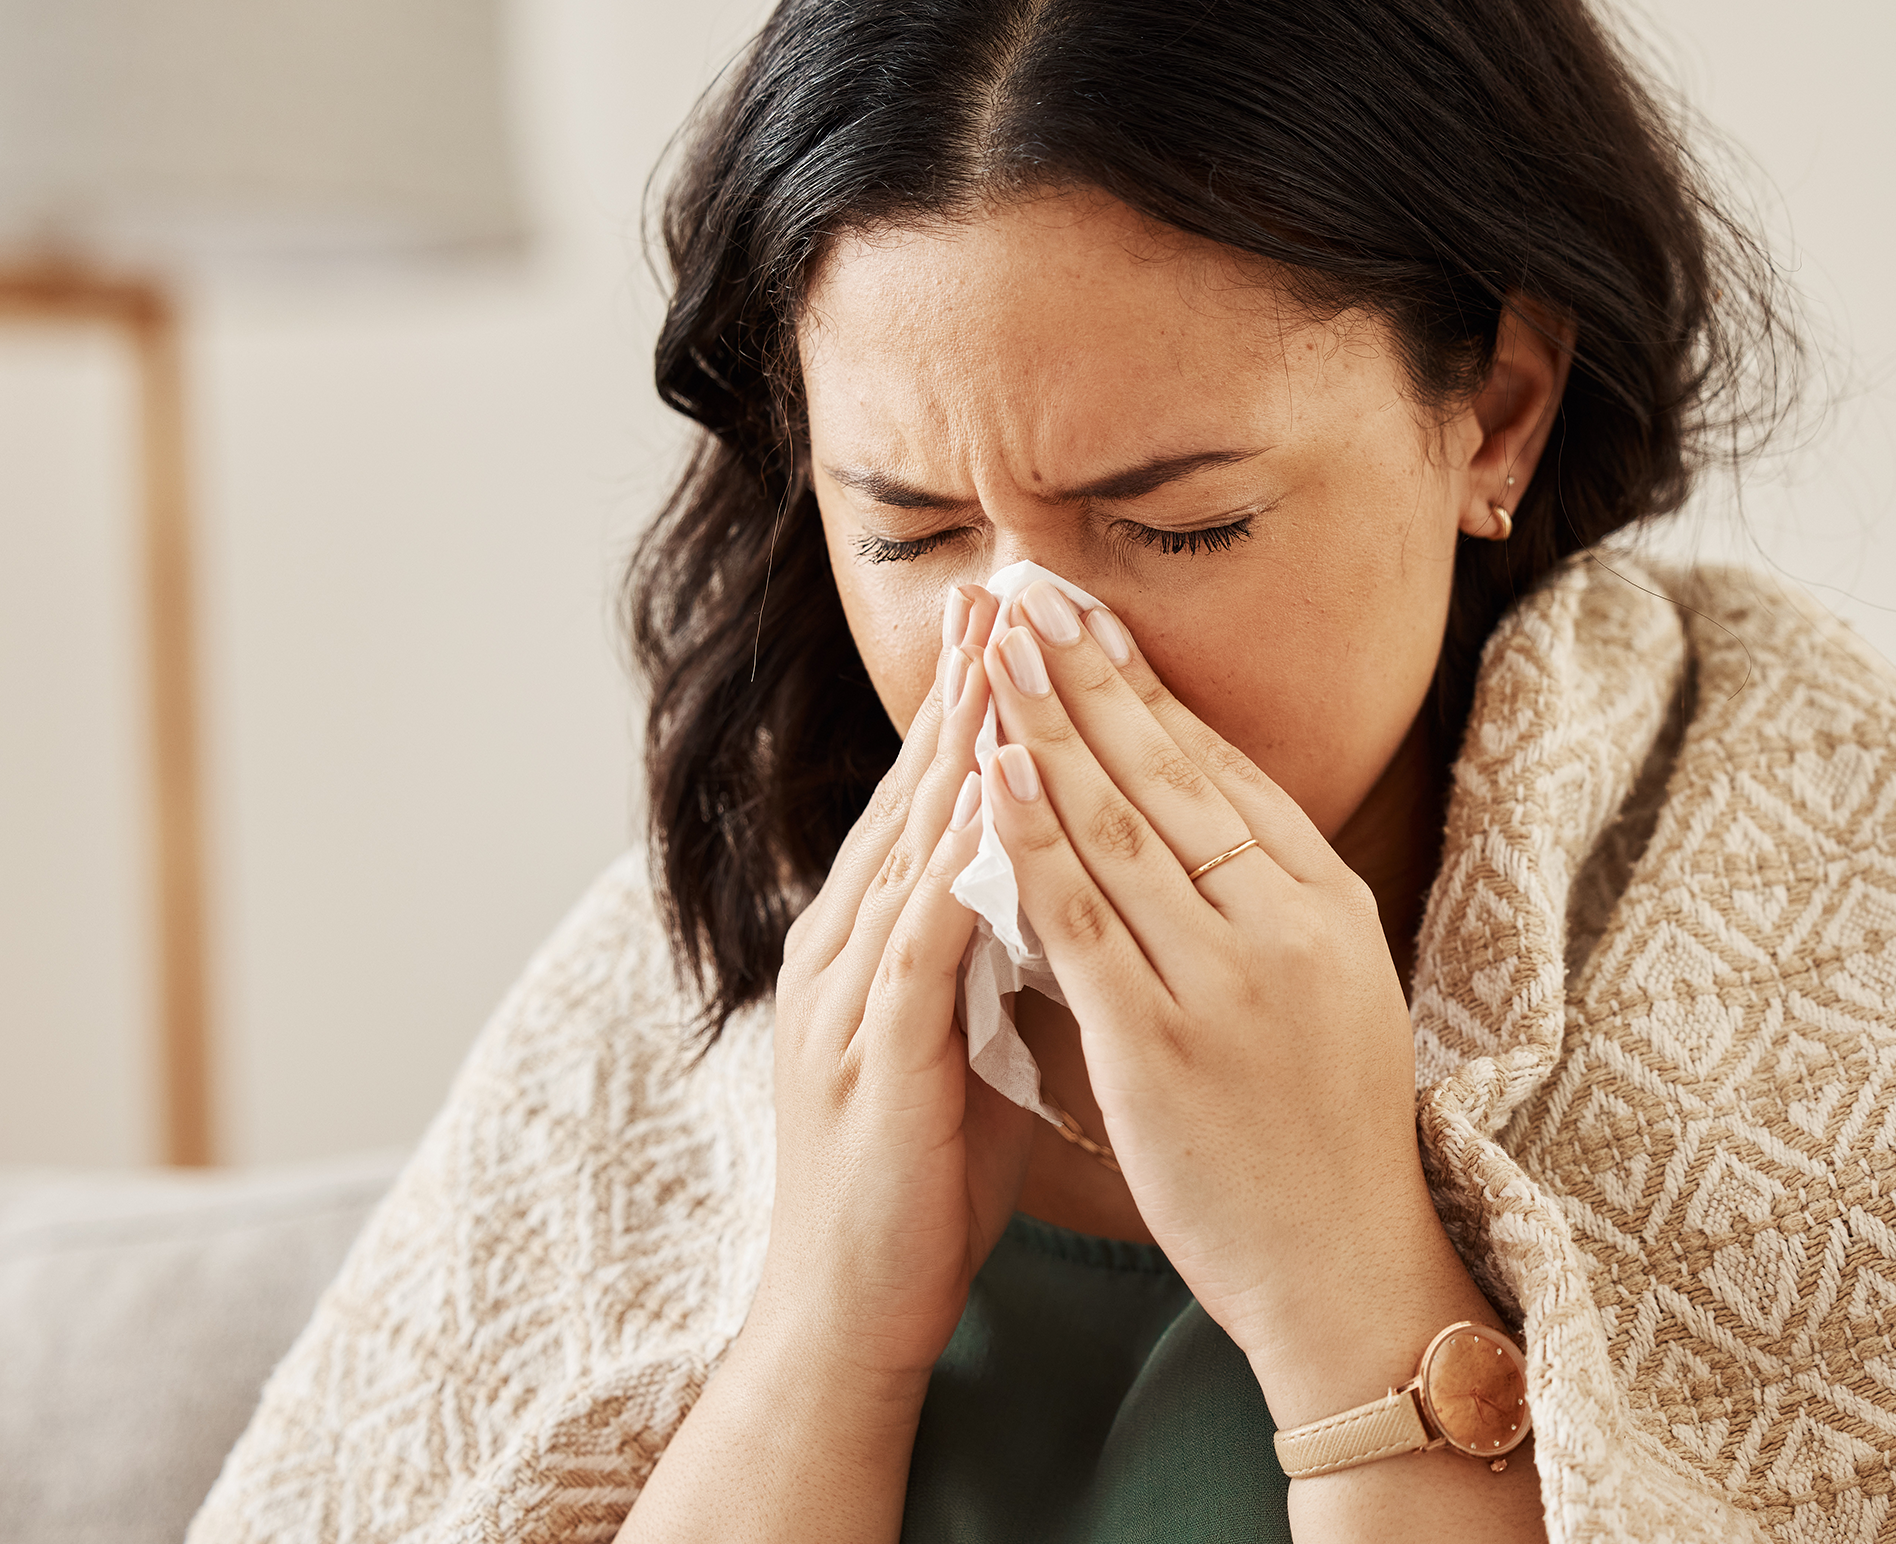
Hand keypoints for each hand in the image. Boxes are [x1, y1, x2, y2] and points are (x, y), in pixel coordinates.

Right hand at [756, 583, 1036, 1390]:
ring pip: (912, 844)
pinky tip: (997, 801)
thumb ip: (988, 956)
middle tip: (1003, 585)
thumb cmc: (919, 1180)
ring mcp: (851, 997)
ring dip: (960, 746)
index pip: (928, 800)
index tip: (1016, 620)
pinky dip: (960, 860)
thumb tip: (1048, 884)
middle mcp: (848, 949)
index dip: (972, 707)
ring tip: (1006, 655)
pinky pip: (922, 938)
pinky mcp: (876, 1054)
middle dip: (963, 688)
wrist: (850, 1310)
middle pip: (913, 794)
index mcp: (872, 944)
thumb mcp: (960, 1040)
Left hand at [975, 581, 1488, 1426]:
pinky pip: (1083, 919)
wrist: (1343, 1263)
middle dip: (1089, 675)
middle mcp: (1284, 921)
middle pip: (1170, 772)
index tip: (1088, 616)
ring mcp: (1226, 979)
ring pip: (1120, 826)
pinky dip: (1032, 839)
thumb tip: (1188, 810)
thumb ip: (1265, 898)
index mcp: (1326, 900)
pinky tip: (993, 775)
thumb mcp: (1330, 985)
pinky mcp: (1163, 1041)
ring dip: (1049, 728)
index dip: (1147, 686)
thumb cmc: (1324, 1130)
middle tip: (1031, 590)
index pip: (1223, 767)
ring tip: (996, 649)